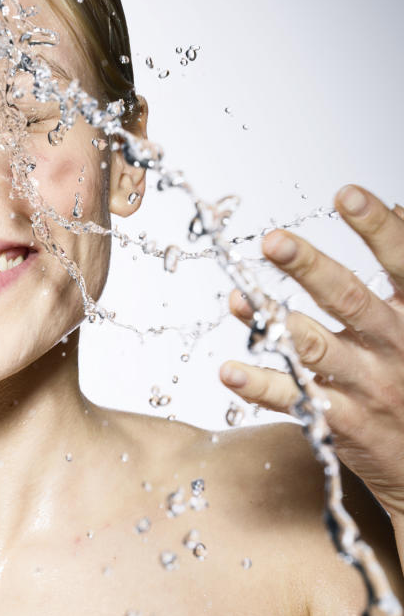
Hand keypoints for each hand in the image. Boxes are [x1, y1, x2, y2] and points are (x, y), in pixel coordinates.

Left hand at [220, 184, 403, 517]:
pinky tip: (230, 371)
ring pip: (318, 348)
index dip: (377, 228)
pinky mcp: (348, 422)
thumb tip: (391, 206)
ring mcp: (371, 384)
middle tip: (273, 241)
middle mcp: (396, 345)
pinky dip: (262, 386)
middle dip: (311, 268)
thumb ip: (400, 274)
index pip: (402, 262)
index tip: (347, 193)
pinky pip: (299, 401)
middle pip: (351, 299)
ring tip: (240, 299)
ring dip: (277, 321)